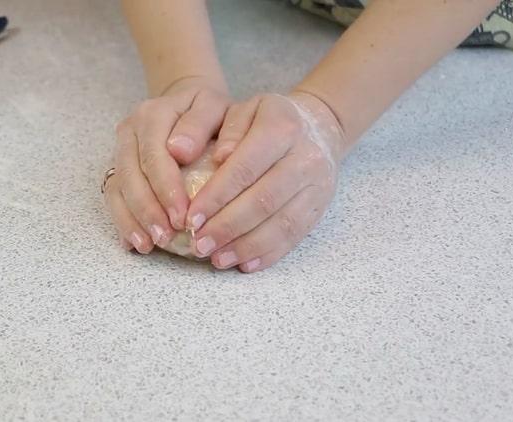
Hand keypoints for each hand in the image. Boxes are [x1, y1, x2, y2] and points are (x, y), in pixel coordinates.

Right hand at [104, 77, 229, 252]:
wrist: (188, 100)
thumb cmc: (207, 109)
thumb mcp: (214, 106)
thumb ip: (200, 123)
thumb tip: (180, 151)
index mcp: (153, 114)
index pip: (154, 155)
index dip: (166, 189)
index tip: (183, 216)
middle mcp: (130, 131)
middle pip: (131, 175)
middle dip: (147, 210)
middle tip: (166, 237)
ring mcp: (120, 150)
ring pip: (117, 188)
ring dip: (132, 219)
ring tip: (150, 244)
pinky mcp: (118, 167)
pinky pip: (113, 196)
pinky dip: (123, 221)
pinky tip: (135, 243)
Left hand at [186, 92, 346, 271]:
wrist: (318, 125)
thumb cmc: (266, 119)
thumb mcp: (241, 109)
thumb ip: (222, 127)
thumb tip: (215, 158)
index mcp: (281, 126)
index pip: (244, 168)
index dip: (216, 196)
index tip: (191, 218)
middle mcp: (305, 156)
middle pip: (263, 200)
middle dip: (227, 227)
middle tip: (198, 245)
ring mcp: (318, 184)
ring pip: (282, 224)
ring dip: (246, 246)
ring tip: (217, 259)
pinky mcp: (321, 206)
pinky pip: (295, 235)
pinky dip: (269, 253)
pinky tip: (245, 264)